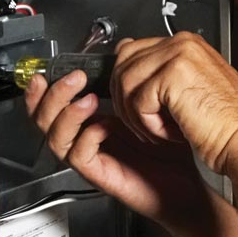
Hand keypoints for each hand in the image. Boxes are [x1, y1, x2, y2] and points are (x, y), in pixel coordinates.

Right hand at [24, 68, 206, 225]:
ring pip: (56, 138)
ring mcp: (95, 158)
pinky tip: (104, 126)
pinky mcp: (103, 175)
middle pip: (46, 120)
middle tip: (73, 78)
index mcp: (96, 123)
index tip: (50, 69)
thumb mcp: (153, 107)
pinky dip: (87, 137)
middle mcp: (89, 140)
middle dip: (52, 95)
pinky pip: (79, 156)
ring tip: (86, 98)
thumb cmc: (175, 150)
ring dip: (66, 114)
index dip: (46, 88)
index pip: (56, 105)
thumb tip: (125, 50)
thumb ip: (134, 82)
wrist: (192, 186)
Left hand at [111, 32, 237, 172]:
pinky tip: (172, 133)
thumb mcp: (193, 92)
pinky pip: (137, 101)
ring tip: (161, 131)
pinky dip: (149, 126)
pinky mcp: (172, 75)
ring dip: (137, 116)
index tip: (135, 108)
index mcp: (188, 45)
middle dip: (124, 100)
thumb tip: (130, 72)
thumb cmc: (230, 126)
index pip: (134, 51)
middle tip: (144, 124)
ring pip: (125, 83)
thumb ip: (164, 77)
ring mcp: (177, 55)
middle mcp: (182, 44)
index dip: (127, 84)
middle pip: (123, 63)